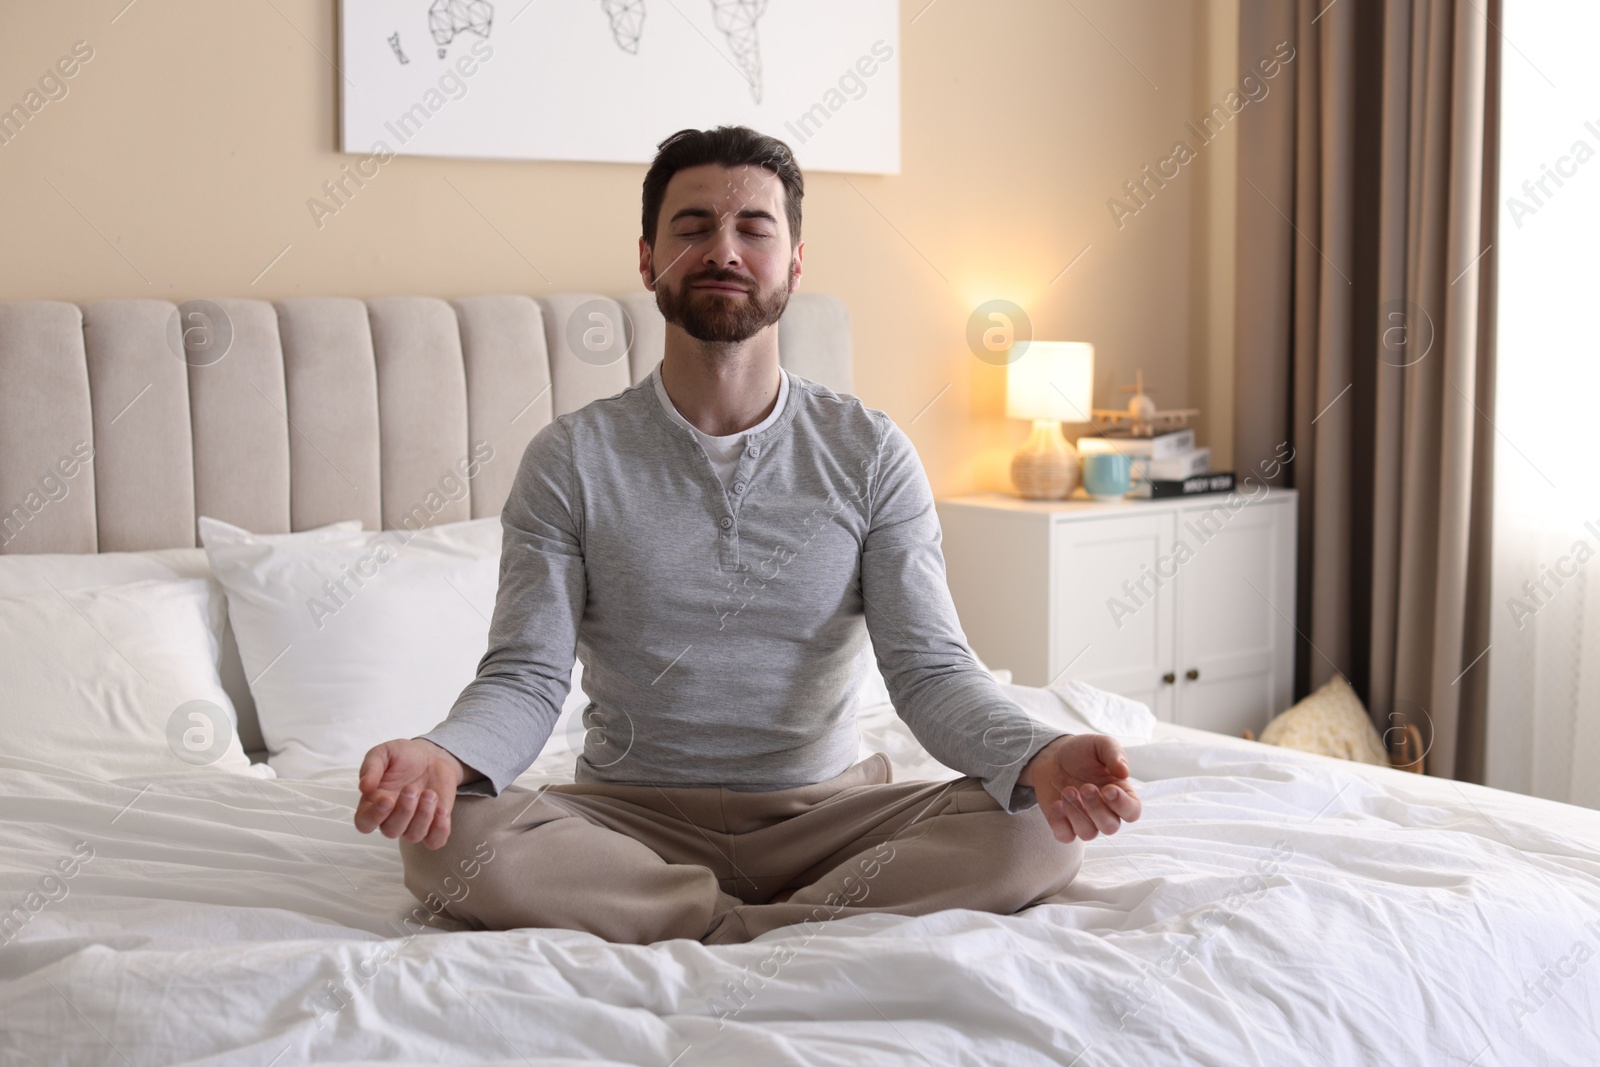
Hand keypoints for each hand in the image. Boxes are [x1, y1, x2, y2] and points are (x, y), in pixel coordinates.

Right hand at [354, 738, 467, 849]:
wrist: (432, 757)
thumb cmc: (403, 756)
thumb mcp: (384, 753)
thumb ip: (371, 767)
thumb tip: (363, 787)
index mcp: (373, 803)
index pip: (364, 823)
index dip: (374, 816)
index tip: (387, 799)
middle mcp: (390, 818)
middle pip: (391, 831)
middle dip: (404, 811)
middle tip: (413, 788)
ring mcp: (412, 824)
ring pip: (413, 836)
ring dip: (423, 816)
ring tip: (430, 793)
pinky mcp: (433, 825)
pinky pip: (435, 841)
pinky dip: (439, 830)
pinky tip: (441, 811)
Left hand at [1019, 733, 1141, 843]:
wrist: (1052, 757)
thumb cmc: (1082, 752)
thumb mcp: (1100, 744)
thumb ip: (1114, 753)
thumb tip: (1124, 771)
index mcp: (1121, 794)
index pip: (1132, 812)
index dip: (1122, 805)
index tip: (1108, 789)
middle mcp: (1106, 812)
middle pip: (1110, 827)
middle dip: (1097, 809)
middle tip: (1085, 787)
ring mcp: (1085, 820)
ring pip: (1088, 834)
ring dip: (1077, 815)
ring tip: (1068, 791)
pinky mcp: (1064, 825)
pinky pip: (1065, 836)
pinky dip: (1060, 823)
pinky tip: (1056, 804)